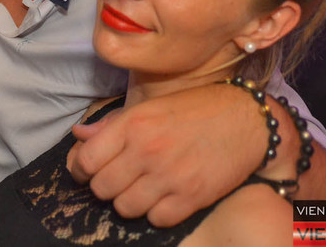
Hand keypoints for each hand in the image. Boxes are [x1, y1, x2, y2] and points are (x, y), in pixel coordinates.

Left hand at [68, 84, 263, 225]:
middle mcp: (146, 150)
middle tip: (117, 180)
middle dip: (105, 187)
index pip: (86, 160)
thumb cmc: (194, 109)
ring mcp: (169, 176)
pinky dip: (156, 213)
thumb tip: (79, 136)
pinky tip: (163, 198)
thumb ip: (112, 125)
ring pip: (125, 207)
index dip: (81, 170)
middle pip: (102, 188)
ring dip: (128, 202)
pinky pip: (156, 219)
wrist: (246, 119)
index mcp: (132, 124)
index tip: (88, 172)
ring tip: (139, 190)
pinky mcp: (192, 197)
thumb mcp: (149, 106)